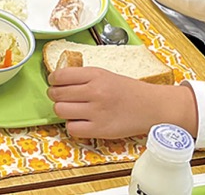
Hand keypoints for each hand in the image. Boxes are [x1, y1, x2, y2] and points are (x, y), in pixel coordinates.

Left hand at [48, 67, 194, 138]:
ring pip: (61, 111)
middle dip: (55, 95)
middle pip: (57, 94)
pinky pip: (72, 129)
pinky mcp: (100, 130)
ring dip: (63, 111)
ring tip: (71, 109)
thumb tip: (57, 80)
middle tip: (61, 97)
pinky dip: (73, 126)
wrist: (151, 107)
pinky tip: (80, 121)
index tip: (55, 83)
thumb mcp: (105, 74)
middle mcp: (95, 92)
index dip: (53, 80)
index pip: (60, 75)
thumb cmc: (128, 90)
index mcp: (95, 74)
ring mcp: (97, 112)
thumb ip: (83, 76)